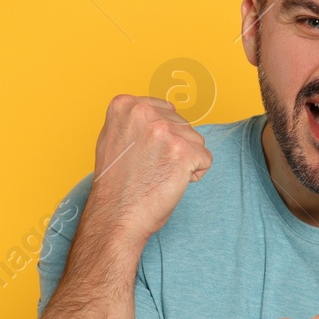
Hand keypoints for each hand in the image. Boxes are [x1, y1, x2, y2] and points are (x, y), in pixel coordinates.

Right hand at [88, 94, 212, 240]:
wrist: (116, 214)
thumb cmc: (115, 184)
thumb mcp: (113, 138)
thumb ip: (135, 121)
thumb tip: (158, 116)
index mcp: (125, 105)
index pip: (166, 110)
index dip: (162, 137)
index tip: (144, 154)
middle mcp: (144, 112)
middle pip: (183, 124)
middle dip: (174, 147)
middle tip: (151, 167)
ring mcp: (164, 131)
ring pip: (196, 140)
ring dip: (184, 160)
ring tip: (159, 175)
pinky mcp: (183, 151)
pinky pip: (205, 159)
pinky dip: (194, 174)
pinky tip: (171, 182)